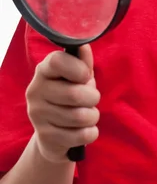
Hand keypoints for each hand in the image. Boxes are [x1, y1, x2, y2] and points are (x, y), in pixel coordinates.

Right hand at [26, 44, 99, 162]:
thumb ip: (82, 61)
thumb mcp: (76, 76)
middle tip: (91, 99)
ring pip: (81, 116)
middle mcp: (35, 91)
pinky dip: (91, 132)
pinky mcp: (45, 137)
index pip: (57, 61)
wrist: (52, 134)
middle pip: (75, 94)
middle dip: (93, 97)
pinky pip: (82, 135)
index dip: (78, 68)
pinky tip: (83, 129)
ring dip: (93, 116)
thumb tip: (85, 46)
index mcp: (43, 71)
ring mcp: (37, 115)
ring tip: (88, 114)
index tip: (86, 75)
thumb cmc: (68, 96)